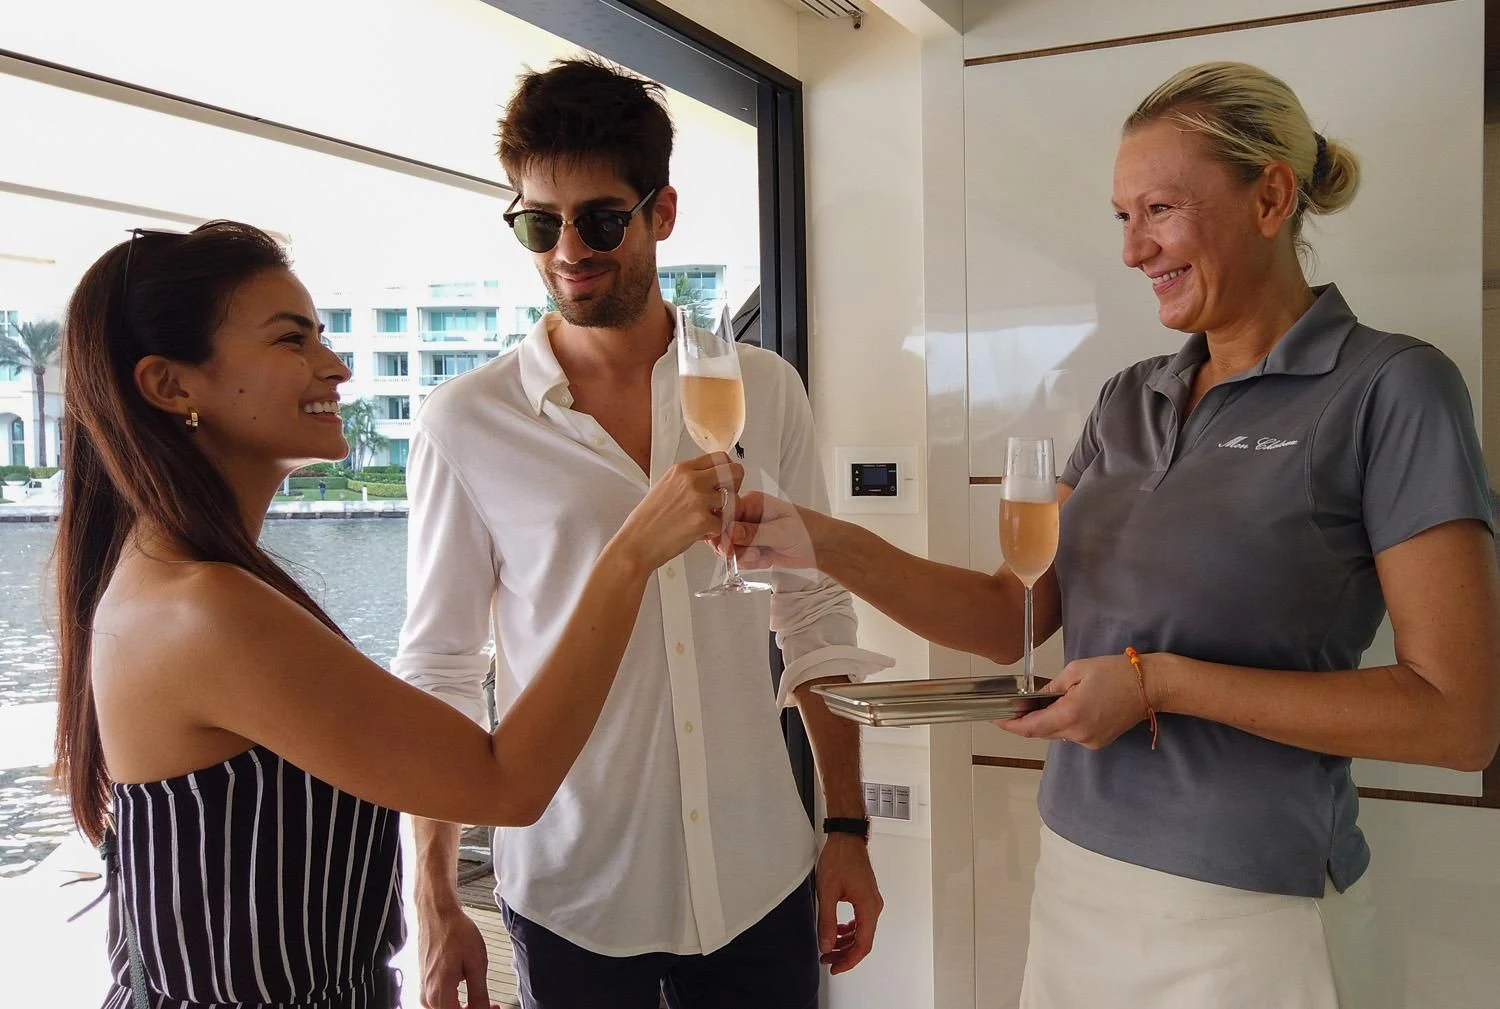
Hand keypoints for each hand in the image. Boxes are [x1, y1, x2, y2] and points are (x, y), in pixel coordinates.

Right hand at [416, 902, 497, 1008]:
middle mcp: (427, 995)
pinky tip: (466, 994)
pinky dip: (454, 1002)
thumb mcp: (476, 964)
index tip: (493, 1007)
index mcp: (439, 993)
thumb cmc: (454, 932)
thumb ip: (479, 994)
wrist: (438, 914)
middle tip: (491, 1005)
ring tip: (481, 1000)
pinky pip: (438, 1002)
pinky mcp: (425, 983)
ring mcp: (424, 990)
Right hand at [613, 453, 743, 572]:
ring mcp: (698, 500)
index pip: (720, 457)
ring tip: (713, 520)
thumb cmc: (648, 520)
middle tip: (727, 500)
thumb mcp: (665, 487)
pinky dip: (718, 531)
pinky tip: (703, 534)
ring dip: (728, 512)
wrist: (636, 543)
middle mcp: (692, 480)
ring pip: (734, 499)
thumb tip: (710, 478)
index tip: (726, 480)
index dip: (728, 469)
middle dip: (736, 486)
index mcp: (682, 469)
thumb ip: (688, 480)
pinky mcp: (702, 521)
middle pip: (734, 471)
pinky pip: (725, 523)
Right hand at [724, 491, 818, 568]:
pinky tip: (766, 559)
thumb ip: (753, 533)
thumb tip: (729, 532)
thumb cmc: (807, 531)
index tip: (728, 547)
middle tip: (752, 554)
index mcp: (752, 502)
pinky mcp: (753, 546)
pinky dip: (751, 563)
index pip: (724, 515)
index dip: (722, 532)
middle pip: (723, 533)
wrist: (821, 546)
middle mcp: (747, 516)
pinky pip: (740, 557)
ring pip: (730, 548)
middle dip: (734, 548)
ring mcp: (749, 532)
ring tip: (762, 556)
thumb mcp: (780, 532)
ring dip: (744, 557)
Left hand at [815, 833, 882, 974]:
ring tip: (828, 947)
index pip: (863, 944)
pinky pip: (860, 920)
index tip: (835, 967)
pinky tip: (837, 931)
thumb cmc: (840, 858)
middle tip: (827, 959)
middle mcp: (873, 906)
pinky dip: (849, 930)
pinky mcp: (866, 896)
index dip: (849, 960)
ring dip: (846, 942)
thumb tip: (827, 945)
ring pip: (862, 931)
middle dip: (845, 954)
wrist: (846, 838)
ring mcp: (871, 901)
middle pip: (863, 940)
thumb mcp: (827, 892)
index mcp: (868, 907)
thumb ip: (827, 921)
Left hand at [996, 652, 1153, 748]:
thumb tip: (1037, 698)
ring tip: (1038, 704)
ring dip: (1045, 721)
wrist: (1150, 686)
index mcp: (1070, 715)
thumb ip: (1052, 687)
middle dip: (1026, 721)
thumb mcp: (1076, 671)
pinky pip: (1072, 734)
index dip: (1010, 725)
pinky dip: (1062, 723)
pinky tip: (1062, 708)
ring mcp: (1090, 740)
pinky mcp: (1098, 741)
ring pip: (1057, 734)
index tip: (996, 718)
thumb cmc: (1115, 672)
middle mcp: (1078, 734)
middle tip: (1014, 706)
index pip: (1031, 728)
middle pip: (1042, 732)